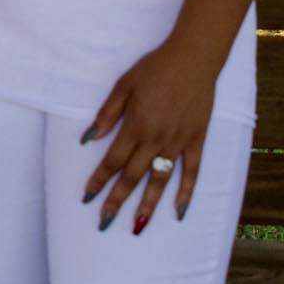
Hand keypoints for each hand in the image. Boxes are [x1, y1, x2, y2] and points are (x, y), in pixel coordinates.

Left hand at [80, 38, 217, 233]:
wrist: (193, 58)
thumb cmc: (155, 68)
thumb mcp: (123, 85)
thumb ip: (107, 114)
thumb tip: (89, 139)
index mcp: (135, 125)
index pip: (112, 161)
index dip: (98, 180)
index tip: (87, 197)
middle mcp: (156, 139)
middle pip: (132, 177)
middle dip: (116, 200)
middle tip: (104, 222)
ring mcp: (178, 142)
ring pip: (160, 180)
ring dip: (148, 204)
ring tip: (138, 225)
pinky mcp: (196, 140)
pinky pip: (192, 172)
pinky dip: (186, 192)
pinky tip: (179, 211)